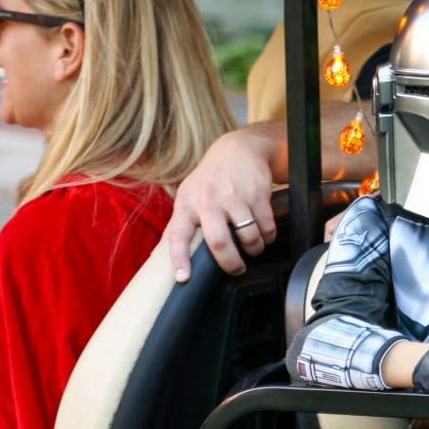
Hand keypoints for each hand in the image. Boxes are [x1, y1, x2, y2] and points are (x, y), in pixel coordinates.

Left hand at [165, 128, 277, 280]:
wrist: (238, 150)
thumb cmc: (210, 179)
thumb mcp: (189, 195)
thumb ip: (179, 224)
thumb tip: (160, 256)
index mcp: (187, 203)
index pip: (179, 235)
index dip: (180, 258)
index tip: (183, 278)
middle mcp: (209, 200)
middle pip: (220, 242)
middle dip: (231, 263)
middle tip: (237, 269)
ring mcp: (235, 197)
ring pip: (249, 237)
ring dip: (254, 249)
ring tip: (253, 247)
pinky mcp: (258, 194)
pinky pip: (267, 227)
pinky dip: (268, 237)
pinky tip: (264, 233)